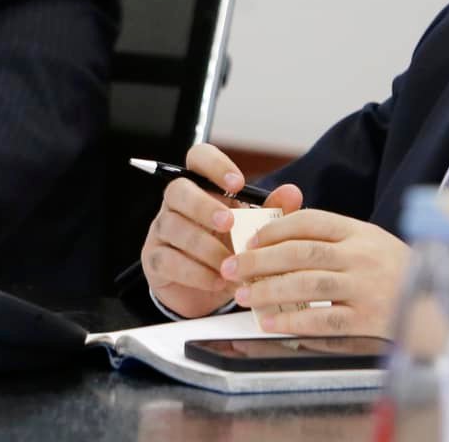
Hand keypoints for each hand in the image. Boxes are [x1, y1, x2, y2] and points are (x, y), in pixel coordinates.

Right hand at [141, 142, 303, 319]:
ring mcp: (162, 231)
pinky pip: (167, 260)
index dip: (214, 165)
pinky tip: (217, 281)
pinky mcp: (155, 260)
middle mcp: (177, 204)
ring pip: (173, 227)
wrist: (211, 290)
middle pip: (177, 190)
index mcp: (202, 187)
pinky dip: (195, 272)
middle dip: (203, 206)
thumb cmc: (231, 249)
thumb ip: (273, 211)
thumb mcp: (253, 230)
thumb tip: (293, 192)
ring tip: (230, 264)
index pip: (198, 158)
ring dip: (204, 246)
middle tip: (229, 224)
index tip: (237, 184)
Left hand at [227, 208, 411, 336]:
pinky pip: (323, 319)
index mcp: (360, 232)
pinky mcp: (369, 320)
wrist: (439, 309)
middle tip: (233, 267)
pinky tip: (271, 322)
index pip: (310, 221)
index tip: (249, 240)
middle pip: (301, 252)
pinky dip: (293, 321)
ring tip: (244, 295)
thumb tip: (279, 238)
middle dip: (259, 259)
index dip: (274, 229)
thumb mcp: (371, 245)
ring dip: (269, 289)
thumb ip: (333, 239)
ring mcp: (367, 287)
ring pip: (307, 283)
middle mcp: (363, 256)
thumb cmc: (396, 275)